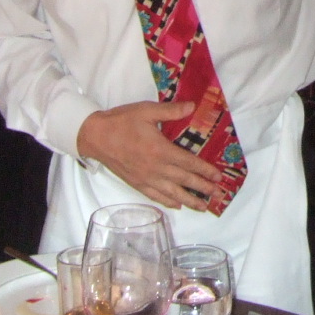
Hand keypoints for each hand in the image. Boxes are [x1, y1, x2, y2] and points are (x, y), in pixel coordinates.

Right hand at [77, 102, 222, 210]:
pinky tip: (176, 205)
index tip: (218, 177)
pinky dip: (168, 201)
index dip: (205, 170)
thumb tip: (192, 106)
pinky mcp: (136, 183)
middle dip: (203, 188)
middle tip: (219, 196)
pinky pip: (155, 195)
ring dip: (189, 200)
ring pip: (171, 193)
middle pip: (184, 181)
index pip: (188, 163)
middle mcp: (155, 168)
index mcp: (160, 150)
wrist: (95, 137)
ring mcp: (145, 178)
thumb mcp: (147, 111)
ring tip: (203, 207)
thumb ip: (171, 111)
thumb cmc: (122, 122)